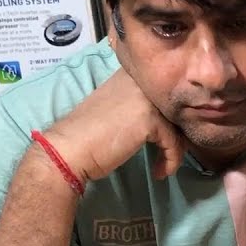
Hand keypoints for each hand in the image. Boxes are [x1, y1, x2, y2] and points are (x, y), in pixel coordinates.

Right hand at [43, 70, 186, 181]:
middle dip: (176, 135)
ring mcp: (146, 98)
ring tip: (163, 167)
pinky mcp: (149, 119)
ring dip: (173, 150)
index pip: (164, 93)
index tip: (166, 139)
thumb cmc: (88, 134)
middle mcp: (140, 80)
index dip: (171, 118)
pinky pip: (173, 142)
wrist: (68, 150)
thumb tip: (167, 117)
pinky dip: (170, 160)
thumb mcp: (116, 106)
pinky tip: (160, 172)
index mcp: (130, 73)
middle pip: (174, 109)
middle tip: (168, 154)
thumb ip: (139, 103)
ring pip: (177, 126)